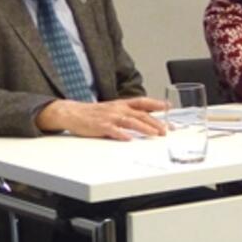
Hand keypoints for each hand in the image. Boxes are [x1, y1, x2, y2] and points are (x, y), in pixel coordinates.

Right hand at [35, 97, 168, 139]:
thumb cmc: (94, 113)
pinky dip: (122, 135)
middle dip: (155, 122)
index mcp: (122, 104)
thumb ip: (128, 112)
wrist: (73, 113)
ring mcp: (110, 117)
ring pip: (131, 122)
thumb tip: (146, 119)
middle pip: (141, 114)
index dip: (156, 103)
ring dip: (144, 128)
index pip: (142, 102)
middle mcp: (118, 109)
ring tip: (154, 134)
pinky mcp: (101, 126)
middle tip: (165, 130)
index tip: (168, 106)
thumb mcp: (114, 108)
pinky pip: (114, 130)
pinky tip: (130, 139)